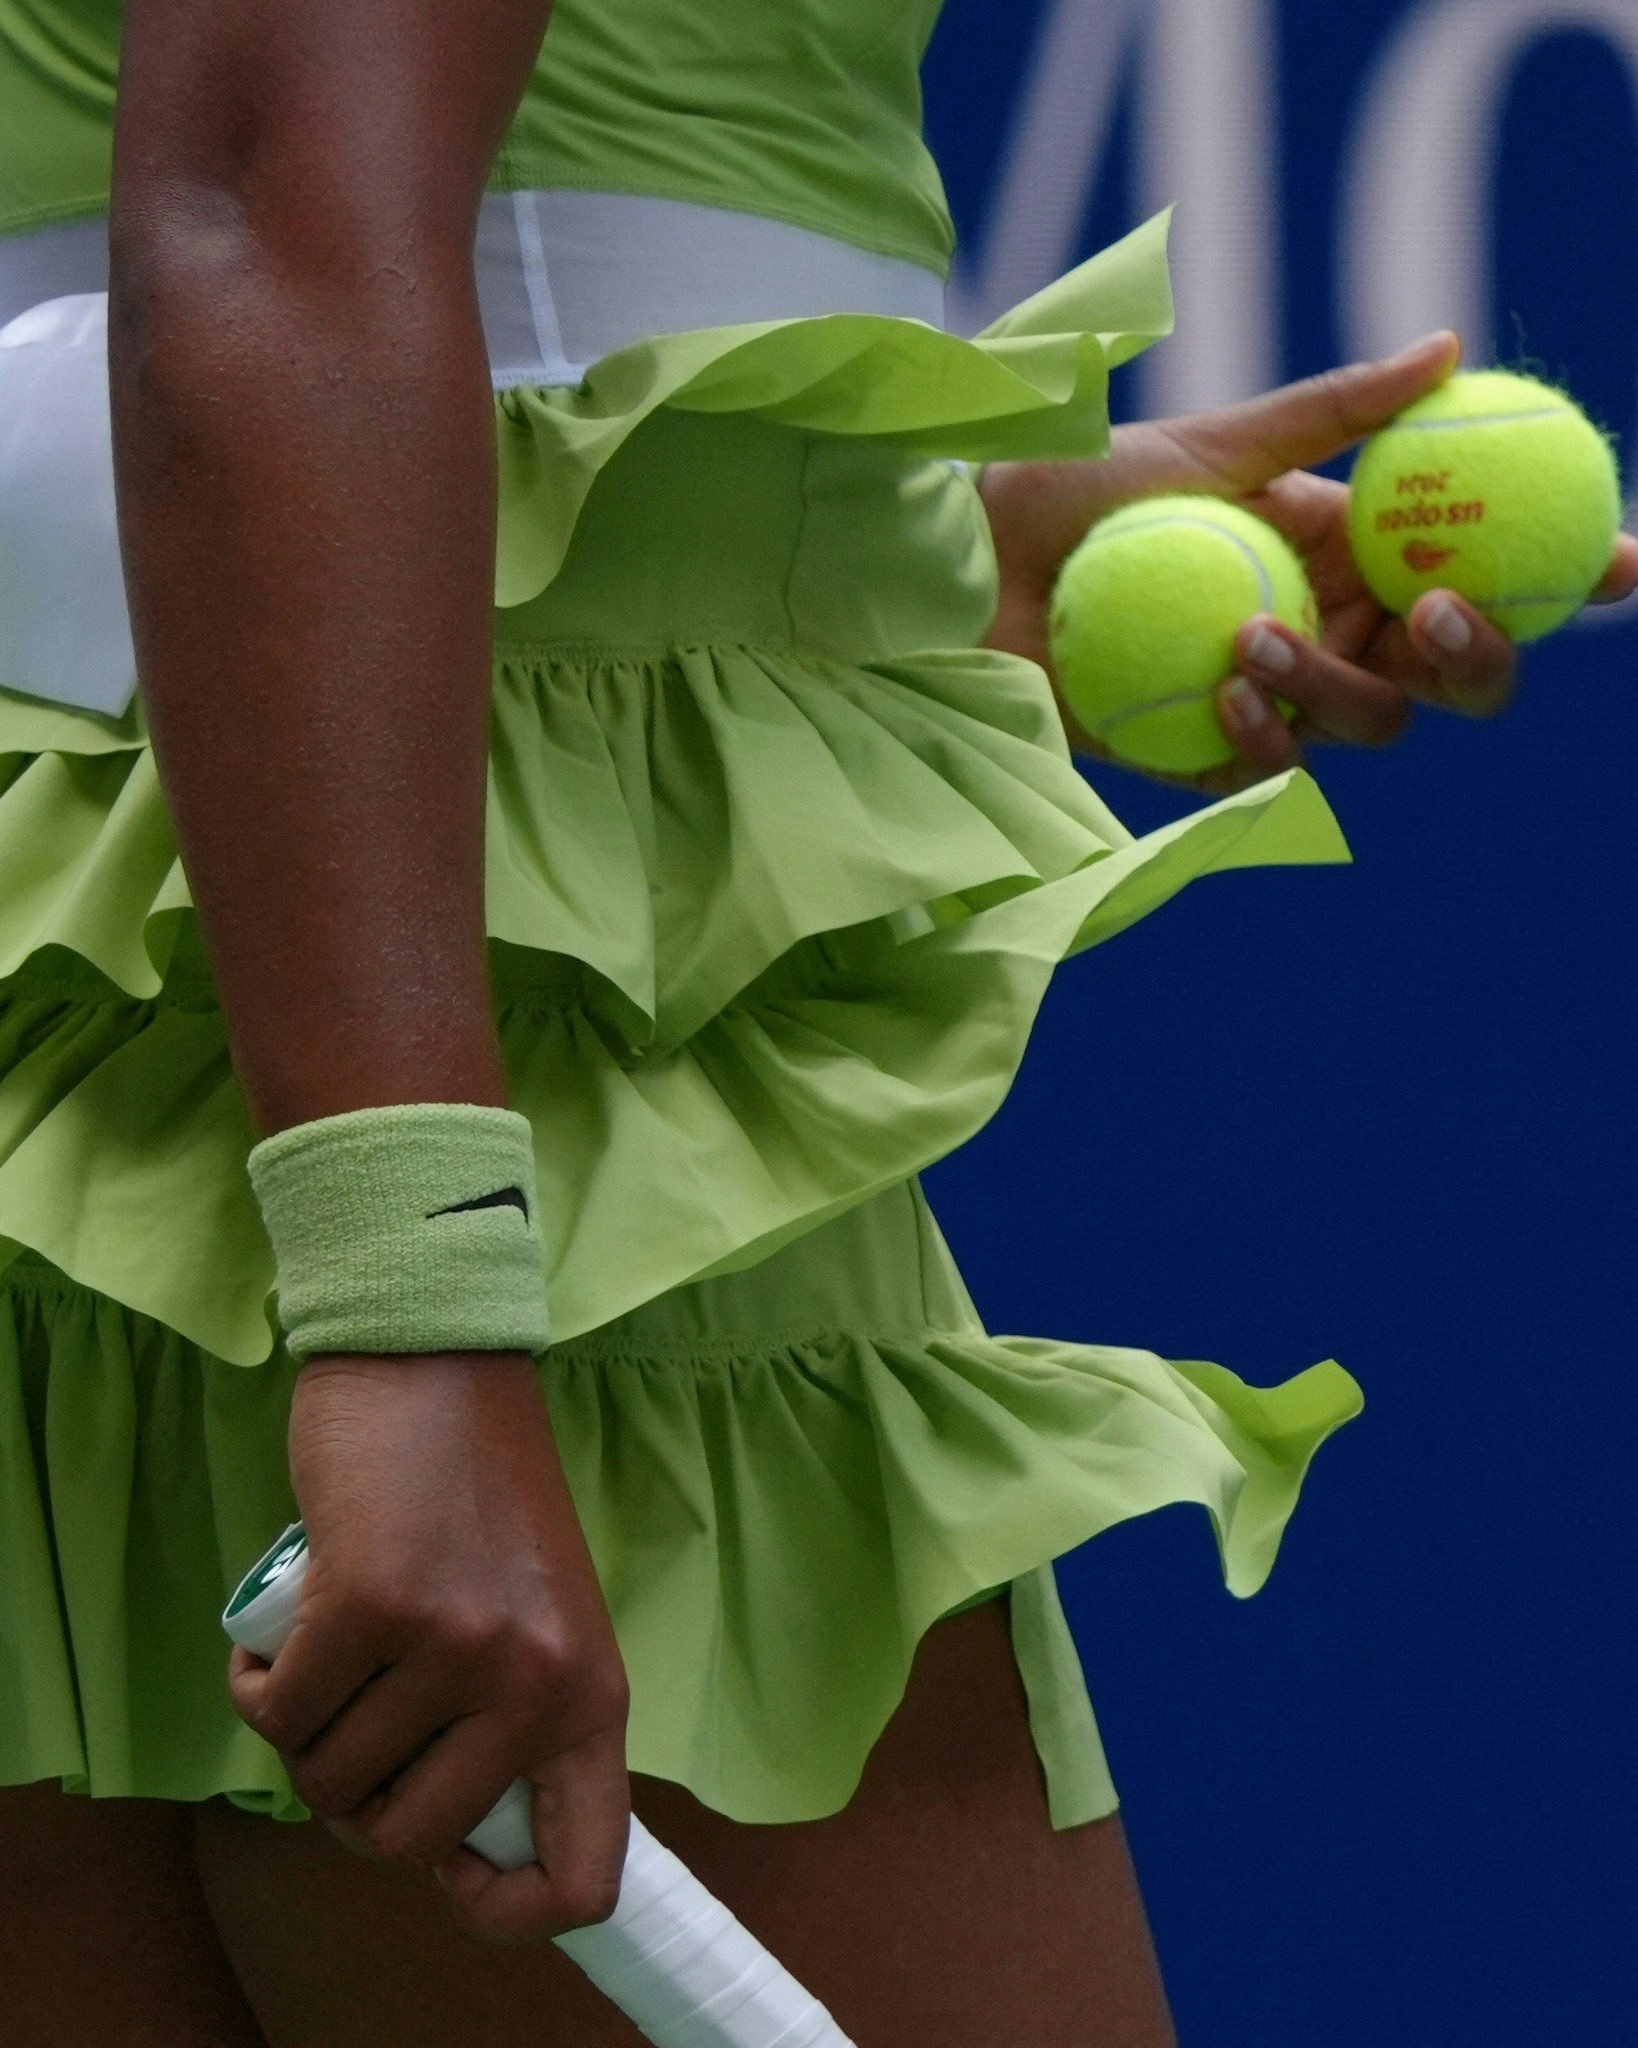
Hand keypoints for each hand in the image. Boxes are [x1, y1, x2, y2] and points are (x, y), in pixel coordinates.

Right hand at [229, 1352, 630, 1945]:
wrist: (437, 1360)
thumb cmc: (478, 1493)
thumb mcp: (539, 1617)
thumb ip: (515, 1720)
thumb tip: (453, 1850)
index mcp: (593, 1696)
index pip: (583, 1876)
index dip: (503, 1907)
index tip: (445, 1860)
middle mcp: (536, 1683)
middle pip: (411, 1841)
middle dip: (356, 1801)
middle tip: (351, 1725)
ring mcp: (454, 1647)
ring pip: (331, 1779)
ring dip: (302, 1735)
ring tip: (320, 1659)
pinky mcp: (368, 1607)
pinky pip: (277, 1716)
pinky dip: (255, 1689)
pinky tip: (274, 1637)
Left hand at [982, 331, 1637, 793]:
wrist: (966, 569)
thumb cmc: (1074, 491)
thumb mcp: (1206, 439)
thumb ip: (1327, 413)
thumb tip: (1446, 349)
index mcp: (1346, 554)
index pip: (1476, 571)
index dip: (1559, 576)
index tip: (1622, 558)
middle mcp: (1327, 632)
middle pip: (1448, 676)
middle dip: (1473, 655)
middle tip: (1432, 612)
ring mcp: (1271, 700)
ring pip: (1369, 727)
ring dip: (1331, 687)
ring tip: (1253, 638)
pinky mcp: (1204, 758)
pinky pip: (1270, 772)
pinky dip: (1257, 736)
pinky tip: (1217, 693)